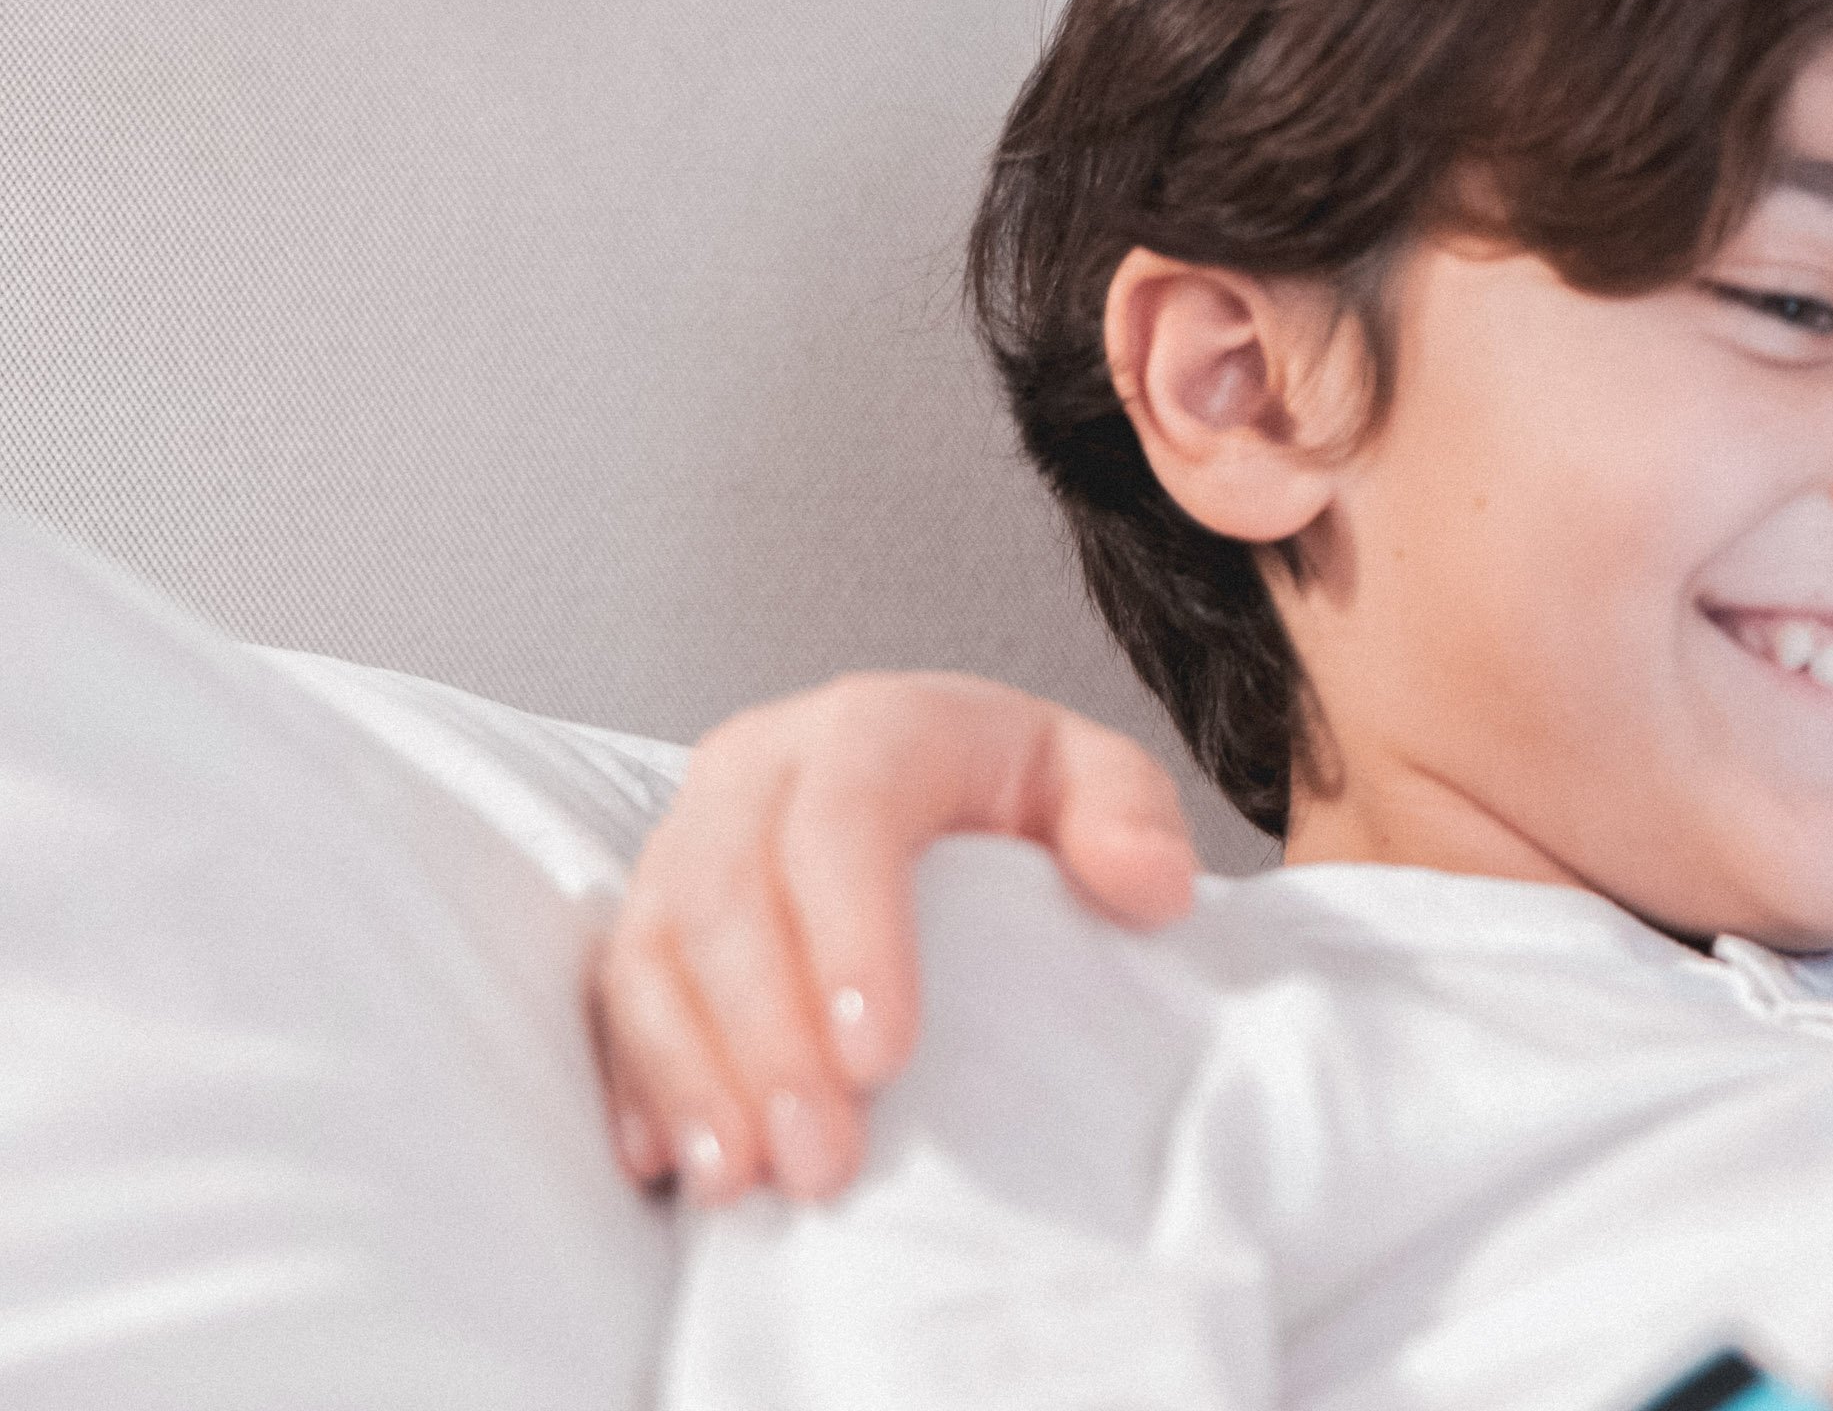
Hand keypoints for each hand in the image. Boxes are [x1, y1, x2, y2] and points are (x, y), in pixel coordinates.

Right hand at [590, 671, 1200, 1201]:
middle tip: (822, 1160)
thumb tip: (1148, 884)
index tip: (883, 1058)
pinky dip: (637, 1082)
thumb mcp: (1092, 781)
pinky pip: (611, 995)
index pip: (843, 817)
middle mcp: (758, 770)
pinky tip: (665, 1162)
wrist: (933, 781)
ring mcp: (686, 839)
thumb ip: (1130, 816)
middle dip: (768, 1038)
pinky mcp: (647, 913)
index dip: (850, 936)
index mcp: (873, 724)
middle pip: (730, 895)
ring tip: (738, 1181)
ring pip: (652, 950)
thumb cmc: (1011, 792)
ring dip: (689, 1074)